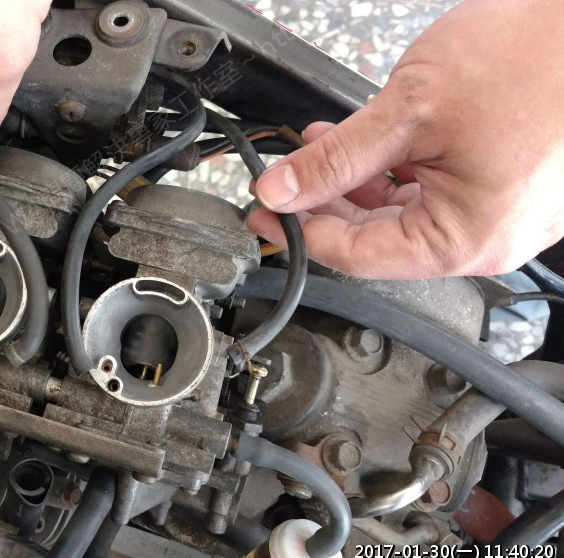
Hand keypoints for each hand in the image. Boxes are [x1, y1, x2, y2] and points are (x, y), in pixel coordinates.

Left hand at [247, 0, 563, 278]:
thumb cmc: (536, 58)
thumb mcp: (411, 111)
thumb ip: (336, 159)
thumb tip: (283, 190)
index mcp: (467, 239)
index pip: (359, 255)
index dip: (302, 233)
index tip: (266, 213)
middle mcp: (490, 237)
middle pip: (380, 236)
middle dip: (325, 204)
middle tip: (282, 182)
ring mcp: (502, 211)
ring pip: (404, 210)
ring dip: (355, 181)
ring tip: (318, 148)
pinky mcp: (507, 183)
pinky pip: (435, 188)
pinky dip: (394, 167)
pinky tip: (363, 141)